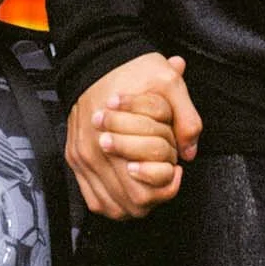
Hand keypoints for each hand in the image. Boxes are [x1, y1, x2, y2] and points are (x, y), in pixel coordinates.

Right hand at [67, 54, 200, 220]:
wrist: (95, 58)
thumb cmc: (131, 70)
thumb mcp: (169, 83)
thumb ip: (186, 118)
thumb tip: (189, 152)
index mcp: (117, 137)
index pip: (147, 187)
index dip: (168, 182)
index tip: (175, 166)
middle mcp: (94, 152)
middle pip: (132, 203)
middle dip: (154, 194)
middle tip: (162, 174)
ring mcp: (82, 158)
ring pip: (113, 207)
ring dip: (135, 202)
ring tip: (147, 181)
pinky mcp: (75, 159)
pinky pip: (94, 200)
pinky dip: (113, 203)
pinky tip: (127, 188)